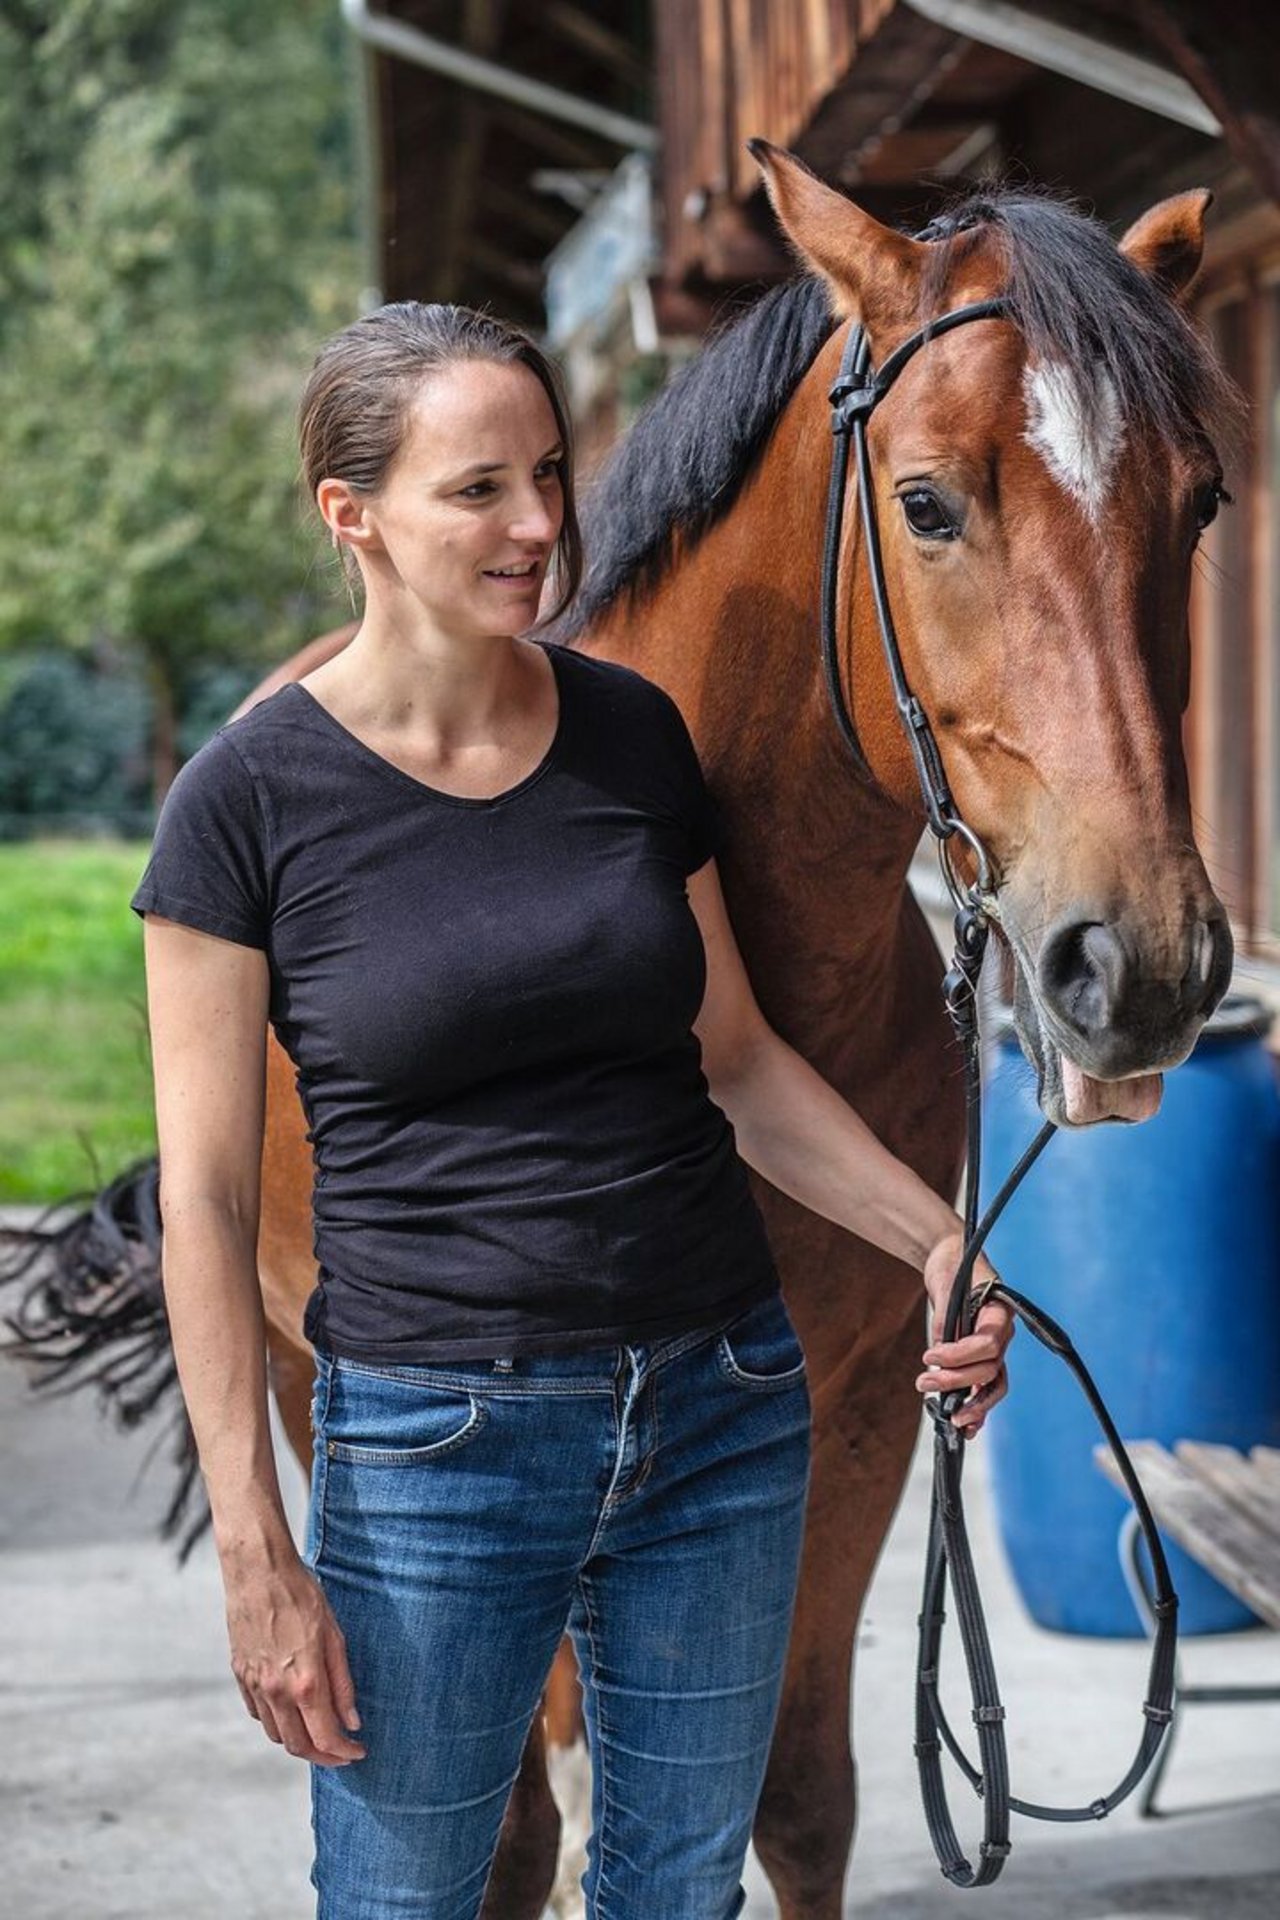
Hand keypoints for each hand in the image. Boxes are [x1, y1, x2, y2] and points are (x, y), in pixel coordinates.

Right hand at [222, 1549, 365, 1766]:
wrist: (259, 1571)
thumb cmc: (302, 1596)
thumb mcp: (334, 1636)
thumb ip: (342, 1684)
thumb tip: (352, 1721)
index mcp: (305, 1682)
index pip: (325, 1737)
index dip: (344, 1752)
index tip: (358, 1752)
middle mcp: (276, 1692)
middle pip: (298, 1746)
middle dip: (322, 1756)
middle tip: (341, 1752)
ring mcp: (255, 1685)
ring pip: (276, 1734)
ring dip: (299, 1742)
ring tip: (318, 1732)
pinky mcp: (240, 1675)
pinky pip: (258, 1713)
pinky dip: (276, 1722)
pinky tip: (291, 1710)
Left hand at [917, 1229, 1013, 1438]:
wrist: (953, 1260)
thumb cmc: (952, 1266)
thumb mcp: (946, 1284)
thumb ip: (946, 1316)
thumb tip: (941, 1349)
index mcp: (1000, 1313)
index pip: (987, 1344)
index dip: (959, 1355)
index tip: (931, 1355)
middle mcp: (1003, 1335)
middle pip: (988, 1368)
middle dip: (956, 1380)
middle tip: (923, 1382)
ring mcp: (995, 1349)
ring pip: (992, 1384)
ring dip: (972, 1403)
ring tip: (951, 1418)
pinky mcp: (982, 1359)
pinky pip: (985, 1387)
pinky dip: (977, 1407)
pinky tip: (965, 1427)